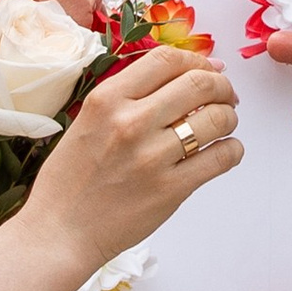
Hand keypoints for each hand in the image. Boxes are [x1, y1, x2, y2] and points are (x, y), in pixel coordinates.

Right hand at [22, 42, 242, 275]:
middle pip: (200, 83)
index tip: (207, 70)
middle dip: (222, 86)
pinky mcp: (171, 190)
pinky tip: (223, 151)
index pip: (167, 59)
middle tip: (225, 96)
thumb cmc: (72, 177)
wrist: (60, 231)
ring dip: (229, 117)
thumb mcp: (88, 119)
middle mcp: (131, 122)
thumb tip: (189, 74)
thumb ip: (130, 96)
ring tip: (223, 124)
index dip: (197, 59)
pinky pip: (221, 158)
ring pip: (217, 119)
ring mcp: (152, 157)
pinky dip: (232, 150)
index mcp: (107, 99)